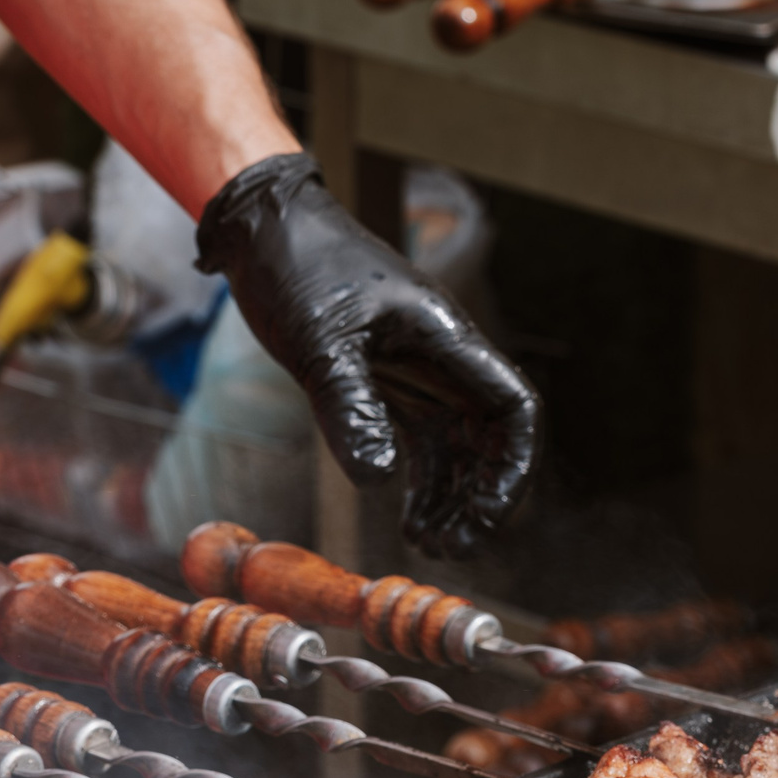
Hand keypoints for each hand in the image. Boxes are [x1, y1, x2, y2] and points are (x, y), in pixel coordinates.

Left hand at [197, 153, 538, 559]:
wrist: (264, 229)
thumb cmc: (296, 267)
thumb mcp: (320, 342)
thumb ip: (351, 409)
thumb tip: (379, 482)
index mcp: (445, 339)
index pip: (513, 409)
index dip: (513, 469)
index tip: (485, 516)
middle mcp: (444, 359)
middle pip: (493, 439)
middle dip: (482, 498)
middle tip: (448, 548)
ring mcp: (419, 372)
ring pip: (459, 449)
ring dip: (452, 499)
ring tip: (426, 544)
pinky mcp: (388, 383)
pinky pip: (423, 443)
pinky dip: (421, 484)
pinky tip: (408, 519)